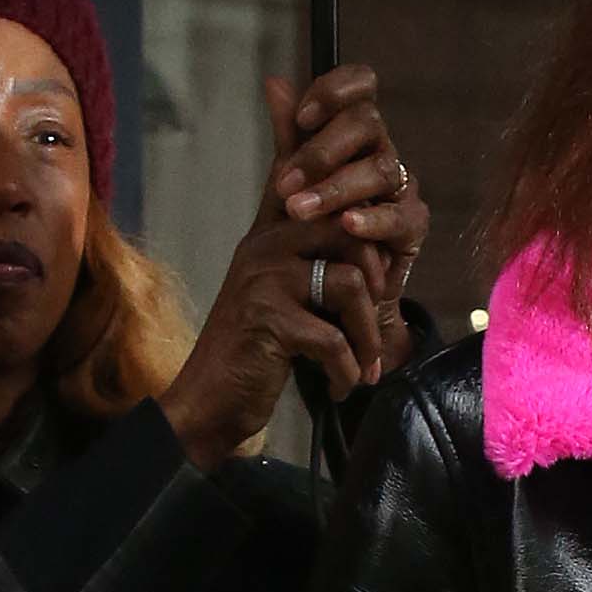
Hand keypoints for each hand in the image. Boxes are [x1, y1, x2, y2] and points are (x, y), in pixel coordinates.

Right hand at [156, 66, 429, 470]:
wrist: (209, 401)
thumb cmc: (255, 351)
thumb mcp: (281, 294)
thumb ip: (313, 261)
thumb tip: (368, 238)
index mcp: (269, 234)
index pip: (318, 190)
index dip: (359, 206)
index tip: (381, 255)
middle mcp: (264, 247)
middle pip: (350, 233)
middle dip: (377, 285)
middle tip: (377, 326)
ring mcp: (264, 281)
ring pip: (350, 285)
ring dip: (367, 336)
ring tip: (365, 366)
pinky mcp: (269, 321)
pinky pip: (334, 339)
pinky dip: (346, 371)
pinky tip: (340, 387)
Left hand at [268, 65, 428, 373]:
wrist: (332, 295)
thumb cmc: (312, 233)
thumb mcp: (292, 184)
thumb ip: (288, 137)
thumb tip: (274, 81)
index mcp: (353, 132)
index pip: (361, 86)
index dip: (335, 91)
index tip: (302, 118)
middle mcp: (381, 151)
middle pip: (367, 123)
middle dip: (322, 151)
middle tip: (285, 183)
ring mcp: (401, 188)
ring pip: (379, 169)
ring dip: (335, 188)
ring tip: (299, 211)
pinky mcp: (413, 226)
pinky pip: (399, 216)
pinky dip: (371, 220)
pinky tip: (346, 225)